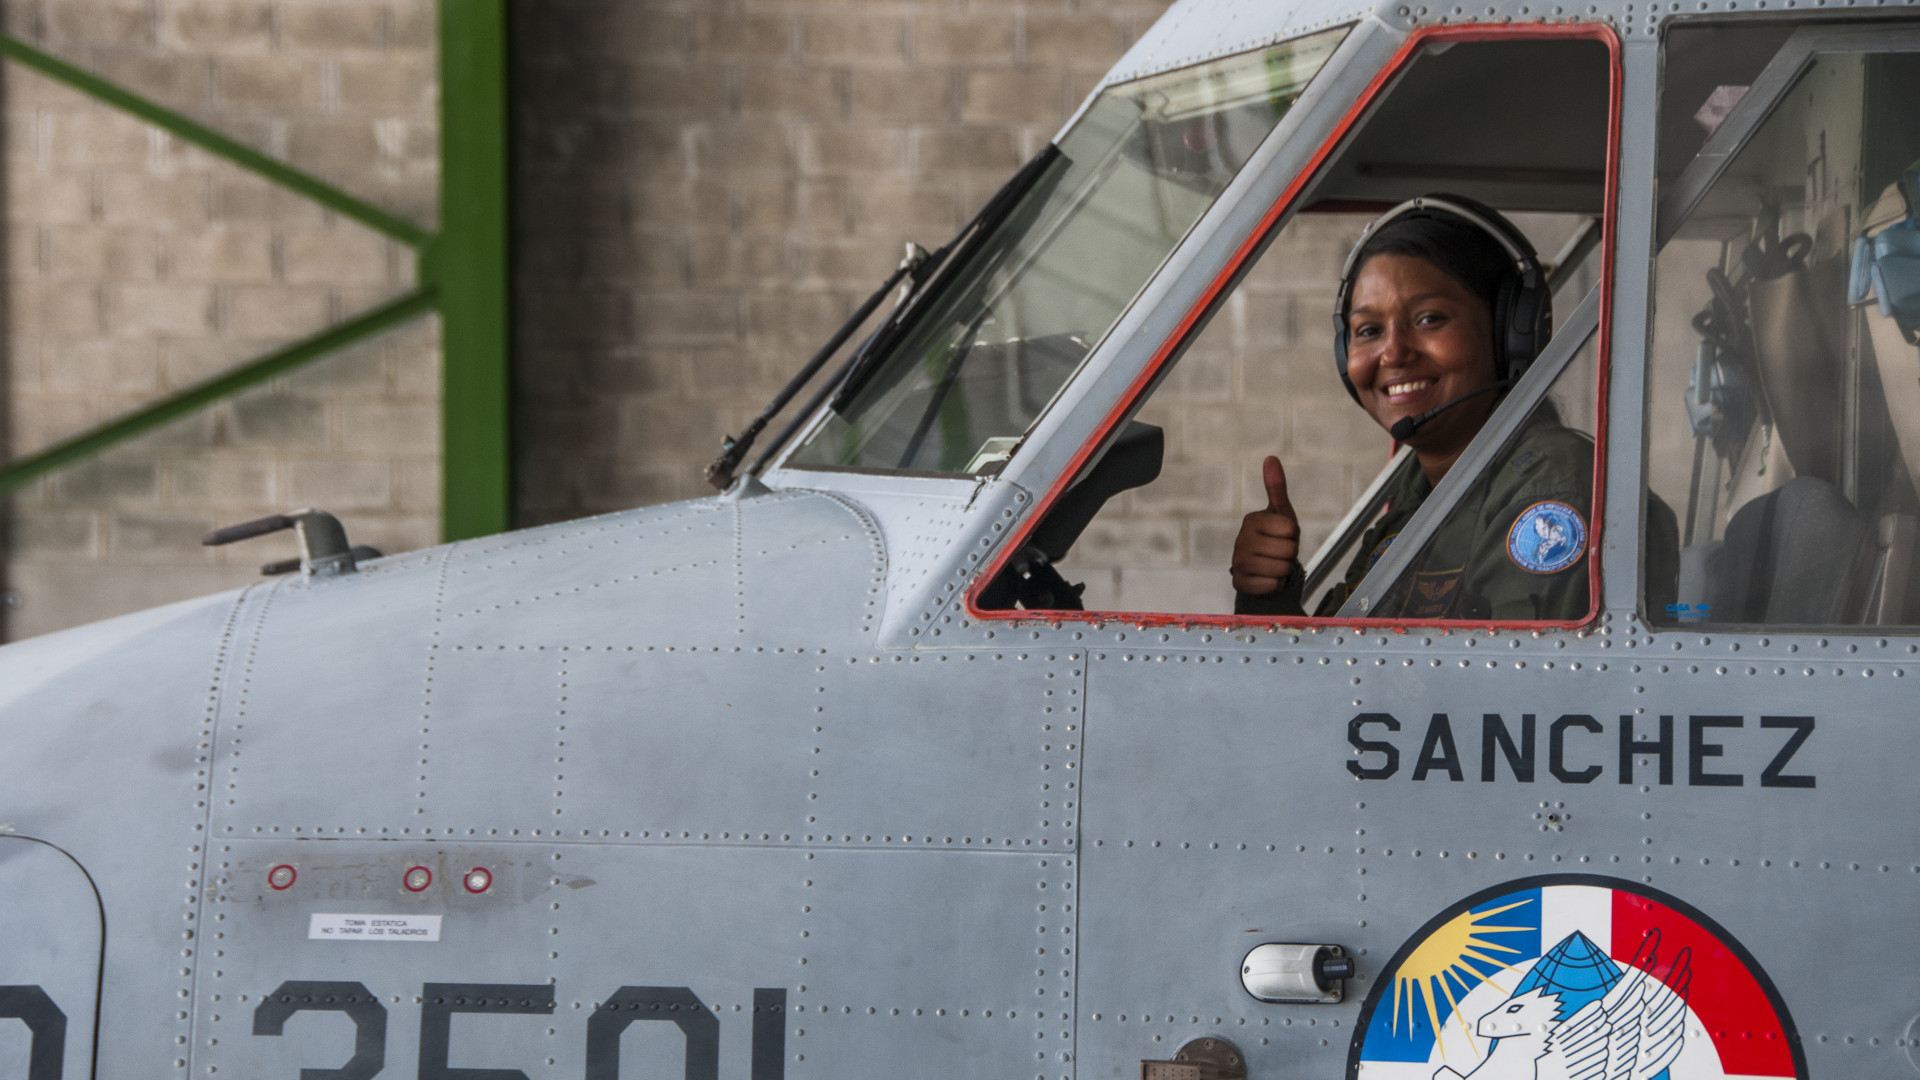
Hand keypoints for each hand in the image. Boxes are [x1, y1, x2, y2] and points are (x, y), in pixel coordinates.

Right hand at [1230, 456, 1300, 596]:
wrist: (1262, 570)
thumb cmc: (1274, 539)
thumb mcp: (1280, 513)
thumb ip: (1276, 487)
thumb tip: (1271, 457)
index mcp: (1252, 520)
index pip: (1290, 529)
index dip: (1293, 535)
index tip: (1283, 536)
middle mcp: (1241, 540)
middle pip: (1288, 550)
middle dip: (1290, 554)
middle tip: (1278, 553)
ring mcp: (1238, 562)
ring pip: (1281, 568)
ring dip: (1283, 570)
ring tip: (1273, 565)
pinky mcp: (1240, 582)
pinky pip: (1271, 585)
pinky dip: (1275, 585)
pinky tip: (1266, 578)